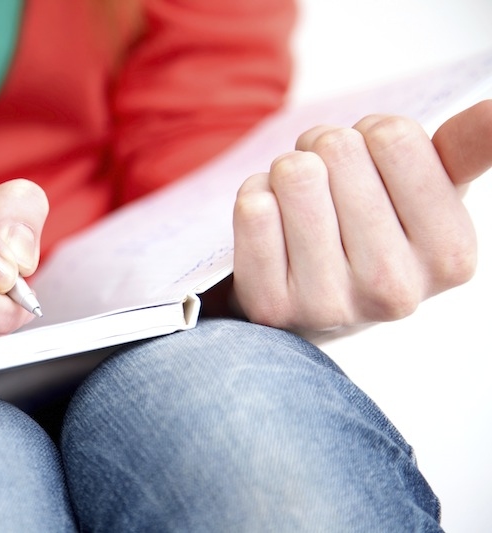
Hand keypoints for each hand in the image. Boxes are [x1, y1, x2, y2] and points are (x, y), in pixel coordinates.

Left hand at [231, 100, 491, 331]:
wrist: (309, 299)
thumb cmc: (373, 232)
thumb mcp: (428, 193)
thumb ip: (464, 149)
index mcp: (450, 255)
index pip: (393, 136)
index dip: (370, 133)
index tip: (371, 162)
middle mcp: (394, 290)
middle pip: (338, 149)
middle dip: (323, 148)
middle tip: (326, 182)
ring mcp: (330, 304)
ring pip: (294, 174)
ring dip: (287, 171)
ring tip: (299, 202)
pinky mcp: (273, 307)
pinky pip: (253, 208)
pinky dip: (255, 196)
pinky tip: (271, 225)